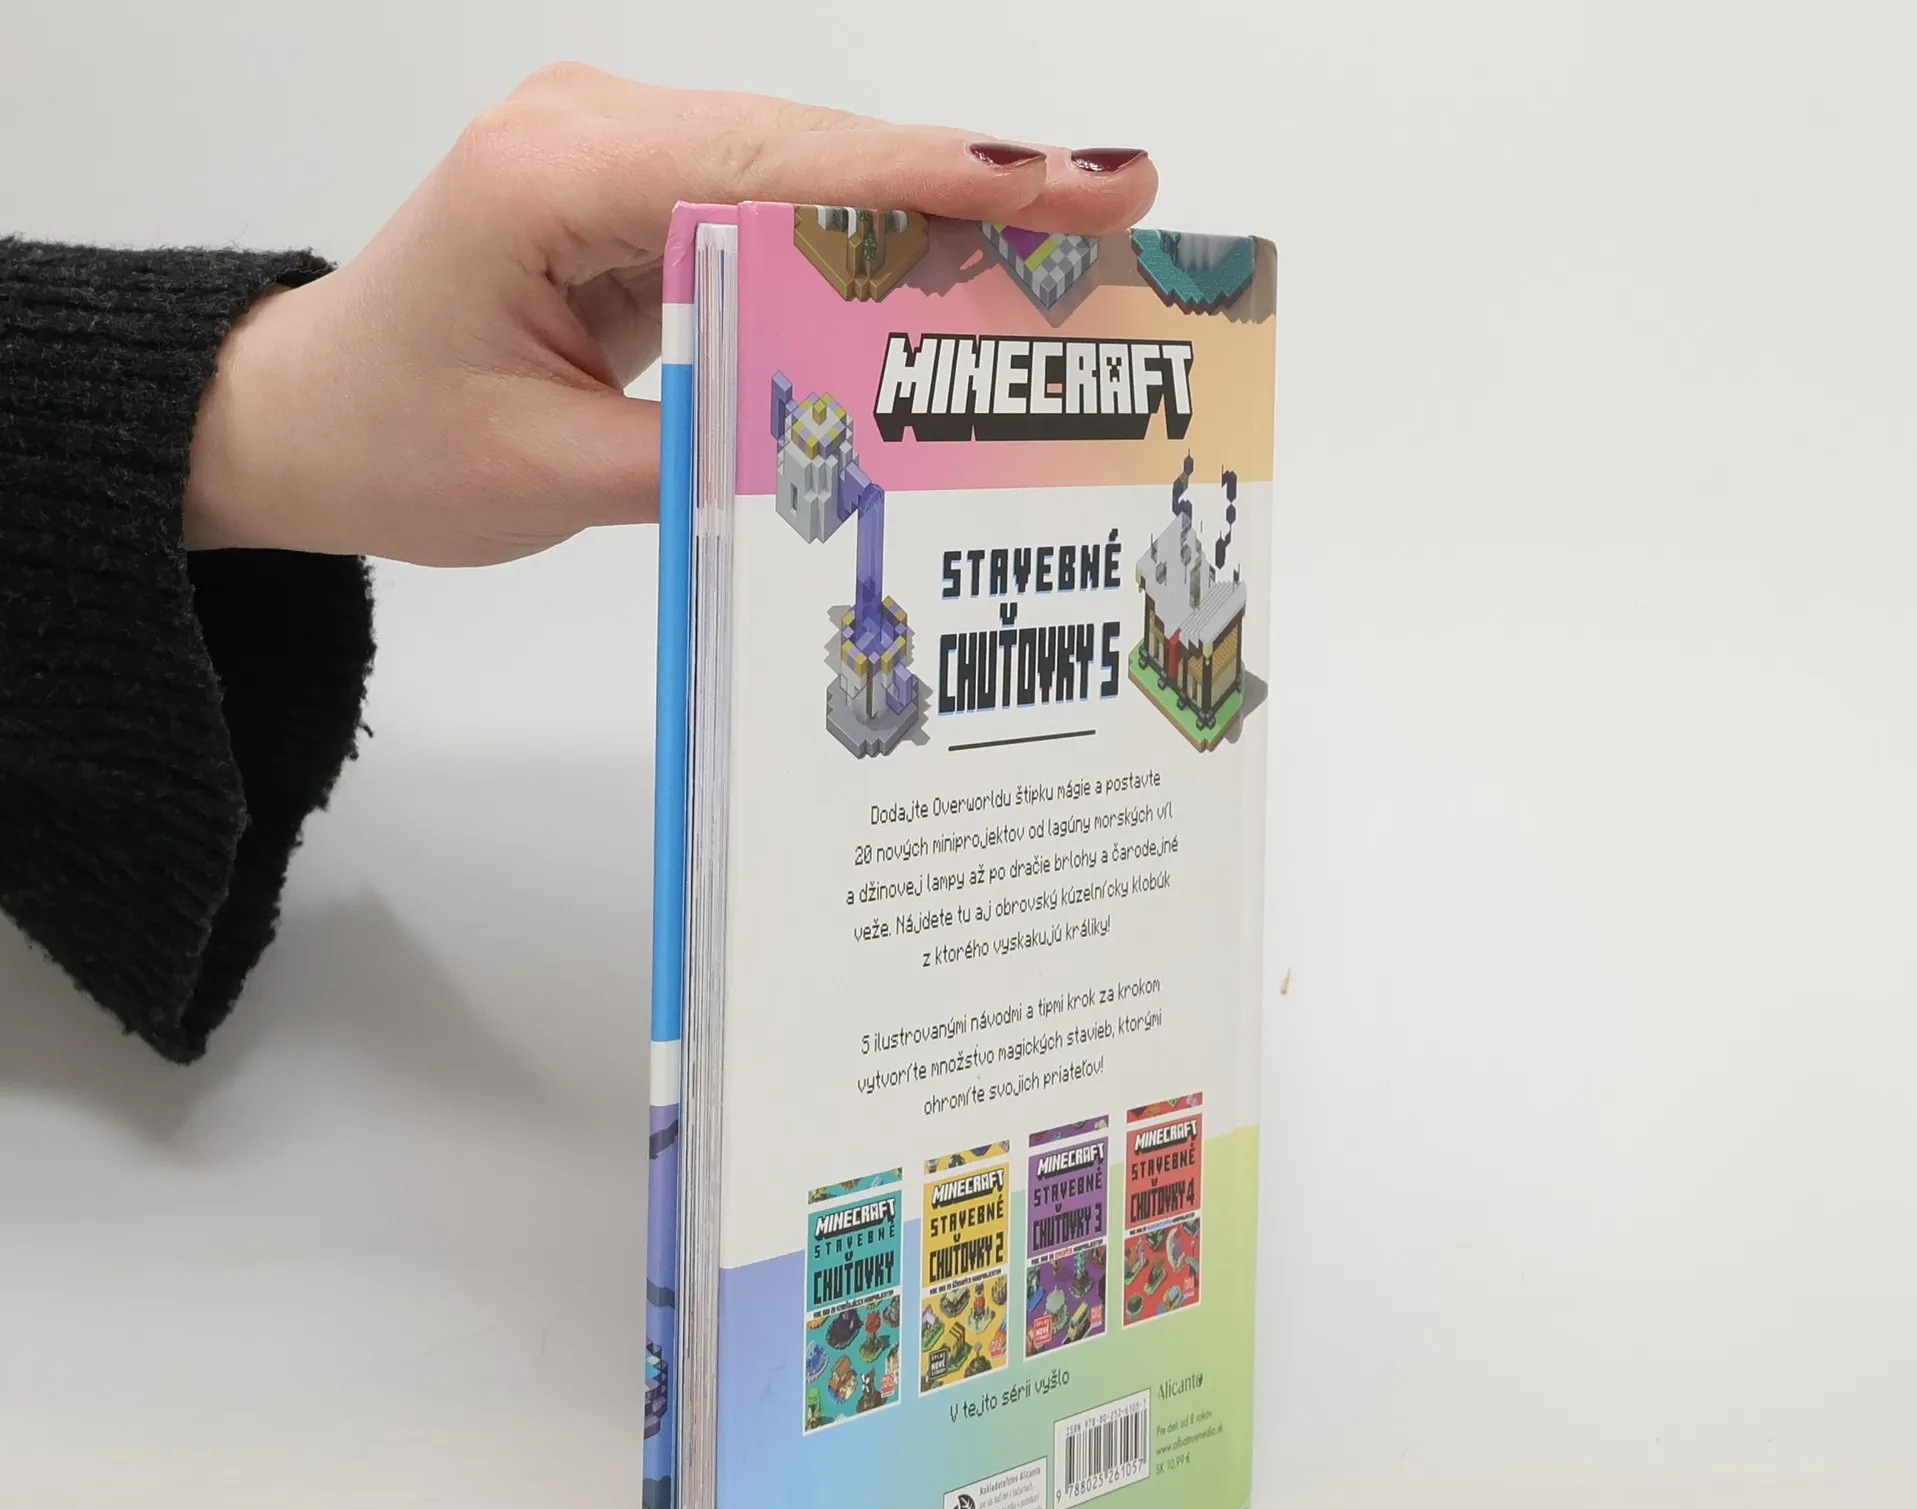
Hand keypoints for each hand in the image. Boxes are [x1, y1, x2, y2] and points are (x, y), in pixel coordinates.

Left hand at [183, 66, 1157, 566]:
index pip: (775, 170)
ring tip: (1069, 238)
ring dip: (934, 209)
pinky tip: (958, 266)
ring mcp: (617, 147)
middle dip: (969, 183)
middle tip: (1118, 210)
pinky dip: (867, 240)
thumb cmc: (396, 444)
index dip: (926, 180)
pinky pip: (776, 203)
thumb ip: (708, 456)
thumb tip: (858, 449)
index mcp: (549, 178)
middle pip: (815, 149)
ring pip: (809, 169)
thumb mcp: (551, 480)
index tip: (1056, 184)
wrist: (310, 417)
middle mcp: (591, 130)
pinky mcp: (638, 186)